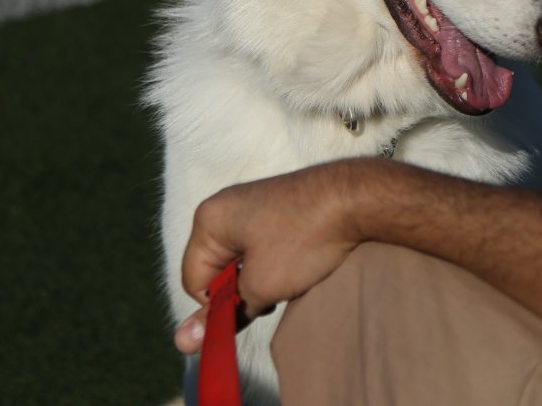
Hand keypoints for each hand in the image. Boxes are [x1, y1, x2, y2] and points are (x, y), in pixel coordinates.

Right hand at [175, 160, 369, 353]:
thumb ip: (222, 314)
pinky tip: (302, 263)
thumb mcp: (260, 285)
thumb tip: (183, 343)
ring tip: (292, 276)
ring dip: (261, 281)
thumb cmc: (305, 239)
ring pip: (242, 263)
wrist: (358, 199)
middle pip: (217, 270)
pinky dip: (277, 264)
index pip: (194, 282)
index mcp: (209, 219)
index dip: (221, 304)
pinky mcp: (277, 208)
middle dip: (243, 291)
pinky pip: (261, 248)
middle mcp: (225, 207)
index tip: (255, 304)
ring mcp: (252, 205)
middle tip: (275, 292)